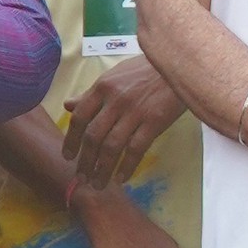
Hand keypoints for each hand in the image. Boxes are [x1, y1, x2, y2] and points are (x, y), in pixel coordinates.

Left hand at [62, 58, 188, 186]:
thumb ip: (92, 93)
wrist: (179, 63)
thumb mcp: (115, 75)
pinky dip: (126, 166)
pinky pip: (136, 149)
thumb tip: (68, 105)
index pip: (80, 117)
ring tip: (98, 184)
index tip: (68, 157)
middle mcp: (115, 100)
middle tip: (81, 177)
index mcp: (103, 87)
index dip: (71, 140)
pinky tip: (121, 178)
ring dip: (102, 169)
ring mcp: (135, 111)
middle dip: (85, 161)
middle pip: (93, 136)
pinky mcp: (155, 121)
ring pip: (112, 147)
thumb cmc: (147, 69)